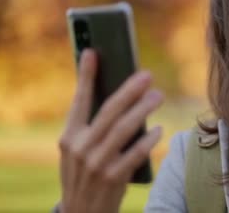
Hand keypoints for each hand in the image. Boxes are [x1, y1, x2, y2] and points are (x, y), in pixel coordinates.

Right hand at [58, 50, 162, 212]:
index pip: (79, 101)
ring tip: (158, 96)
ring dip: (143, 110)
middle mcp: (80, 148)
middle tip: (147, 75)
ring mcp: (96, 163)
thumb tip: (120, 96)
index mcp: (69, 137)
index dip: (86, 76)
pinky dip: (148, 140)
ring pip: (124, 129)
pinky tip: (159, 130)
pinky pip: (135, 154)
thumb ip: (92, 127)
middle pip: (108, 111)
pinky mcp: (113, 178)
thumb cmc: (84, 176)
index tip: (93, 52)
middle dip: (129, 90)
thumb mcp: (78, 152)